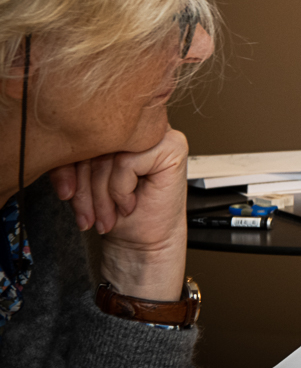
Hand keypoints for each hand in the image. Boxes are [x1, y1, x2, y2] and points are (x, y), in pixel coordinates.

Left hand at [50, 128, 189, 300]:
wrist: (145, 242)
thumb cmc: (121, 213)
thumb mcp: (87, 181)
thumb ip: (78, 159)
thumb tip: (62, 150)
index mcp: (123, 127)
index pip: (85, 135)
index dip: (67, 167)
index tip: (66, 193)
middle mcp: (143, 125)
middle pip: (96, 145)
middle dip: (84, 186)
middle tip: (87, 215)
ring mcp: (160, 134)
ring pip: (108, 156)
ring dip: (101, 195)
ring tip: (107, 215)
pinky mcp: (172, 147)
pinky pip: (126, 164)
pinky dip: (121, 191)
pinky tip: (129, 204)